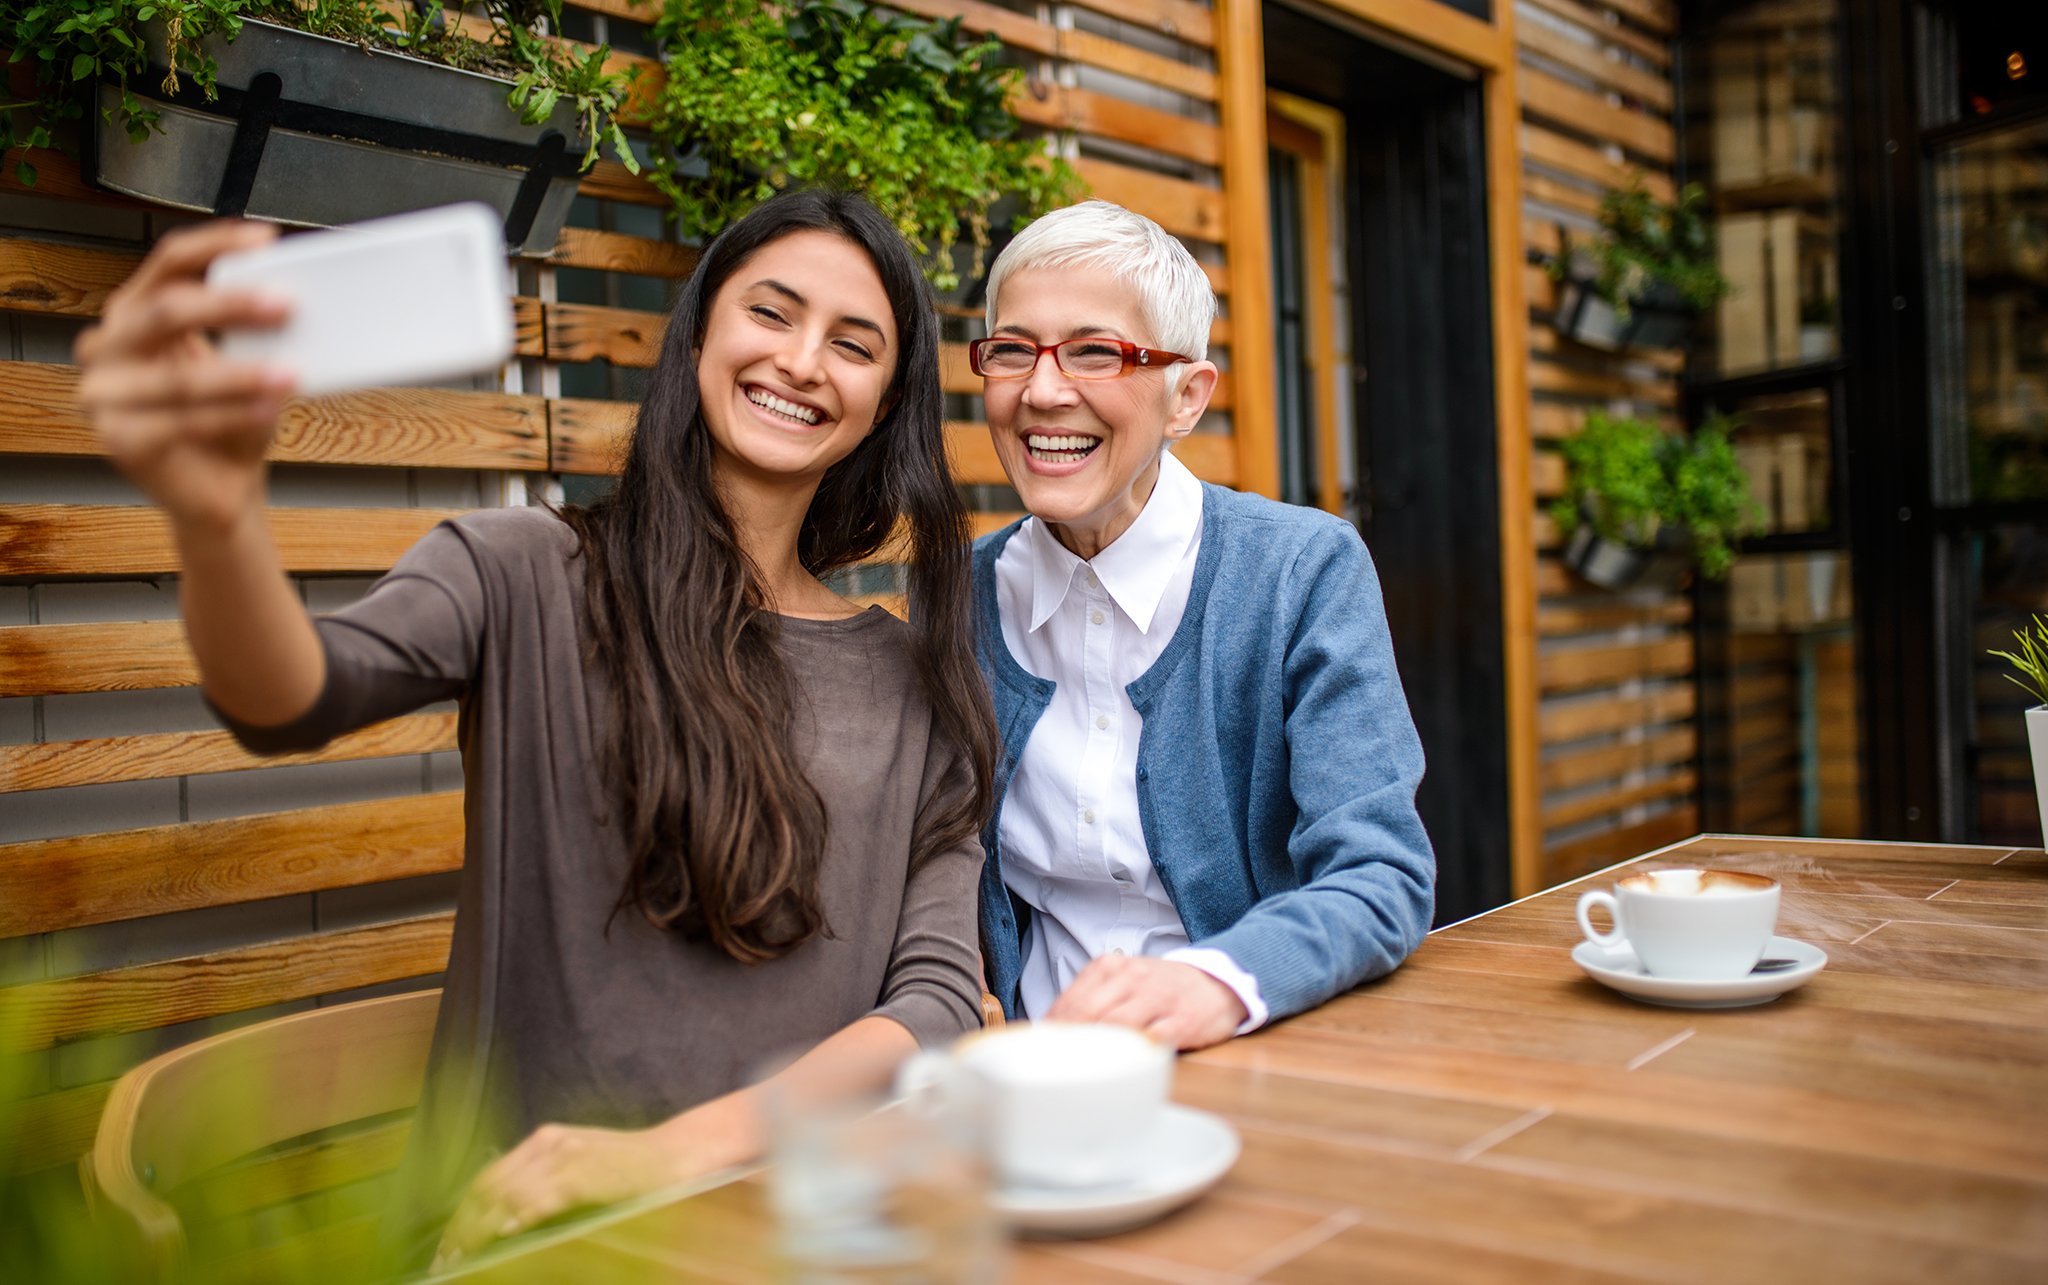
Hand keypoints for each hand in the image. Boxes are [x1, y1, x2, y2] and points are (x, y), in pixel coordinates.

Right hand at [74, 219, 294, 531]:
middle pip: (166, 311)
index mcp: (133, 312)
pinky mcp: (119, 441)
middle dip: (229, 305)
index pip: (167, 262)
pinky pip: (183, 423)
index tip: (265, 239)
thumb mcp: (246, 363)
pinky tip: (269, 409)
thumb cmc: (231, 416)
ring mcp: (103, 394)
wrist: (218, 488)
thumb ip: (257, 330)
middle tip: (286, 303)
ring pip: (179, 376)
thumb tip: (295, 296)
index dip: (215, 245)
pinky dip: (233, 414)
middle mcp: (108, 346)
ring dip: (241, 374)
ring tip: (292, 373)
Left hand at [429, 1119, 714, 1273]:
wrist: (678, 1155)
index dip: (463, 1215)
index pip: (489, 1179)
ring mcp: (569, 1155)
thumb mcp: (582, 1166)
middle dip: (463, 1227)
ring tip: (464, 1258)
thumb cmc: (632, 1169)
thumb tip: (504, 1222)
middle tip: (446, 1261)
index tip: (447, 1247)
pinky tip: (504, 1233)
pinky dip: (521, 1215)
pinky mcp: (587, 1173)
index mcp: (547, 1141)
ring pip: (508, 1193)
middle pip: (489, 1186)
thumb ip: (545, 1184)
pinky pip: (544, 1197)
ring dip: (481, 1229)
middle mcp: (551, 1142)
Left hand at [1045, 954, 1246, 1050]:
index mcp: (1110, 967)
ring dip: (1093, 1050)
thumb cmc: (1160, 990)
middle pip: (1088, 1012)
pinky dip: (1132, 1055)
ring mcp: (1157, 998)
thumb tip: (1049, 1030)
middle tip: (1051, 1067)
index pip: (1071, 1000)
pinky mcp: (1181, 1021)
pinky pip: (1151, 1040)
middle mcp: (1132, 978)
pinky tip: (1119, 1068)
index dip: (1051, 1029)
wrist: (1215, 985)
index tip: (1036, 1051)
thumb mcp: (1122, 982)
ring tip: (1077, 1072)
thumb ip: (1090, 1001)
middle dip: (1066, 1041)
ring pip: (1115, 1024)